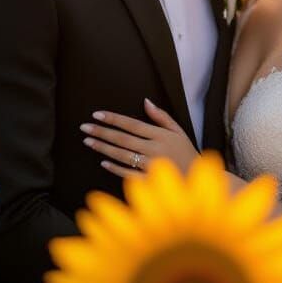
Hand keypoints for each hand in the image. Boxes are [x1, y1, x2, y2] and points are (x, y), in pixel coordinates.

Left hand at [81, 98, 197, 177]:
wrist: (197, 178)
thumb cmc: (186, 152)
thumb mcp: (178, 131)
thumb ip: (161, 116)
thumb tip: (145, 101)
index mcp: (161, 135)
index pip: (132, 124)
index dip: (113, 119)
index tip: (97, 114)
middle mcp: (154, 149)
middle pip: (123, 139)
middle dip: (102, 132)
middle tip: (84, 127)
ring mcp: (151, 166)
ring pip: (122, 155)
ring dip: (103, 148)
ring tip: (88, 142)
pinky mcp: (149, 181)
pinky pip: (128, 174)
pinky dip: (115, 168)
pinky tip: (103, 162)